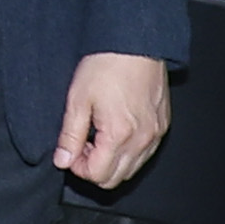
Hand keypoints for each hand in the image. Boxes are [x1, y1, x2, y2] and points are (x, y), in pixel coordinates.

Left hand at [54, 52, 170, 187]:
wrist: (135, 45)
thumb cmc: (106, 66)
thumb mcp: (78, 100)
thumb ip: (70, 136)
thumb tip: (62, 160)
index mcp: (120, 135)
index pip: (98, 175)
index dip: (78, 168)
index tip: (69, 152)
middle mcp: (143, 140)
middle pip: (116, 178)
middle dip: (94, 168)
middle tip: (81, 145)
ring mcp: (156, 134)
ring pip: (132, 168)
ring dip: (111, 161)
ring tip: (96, 136)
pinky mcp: (162, 126)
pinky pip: (145, 153)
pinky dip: (127, 151)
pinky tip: (114, 131)